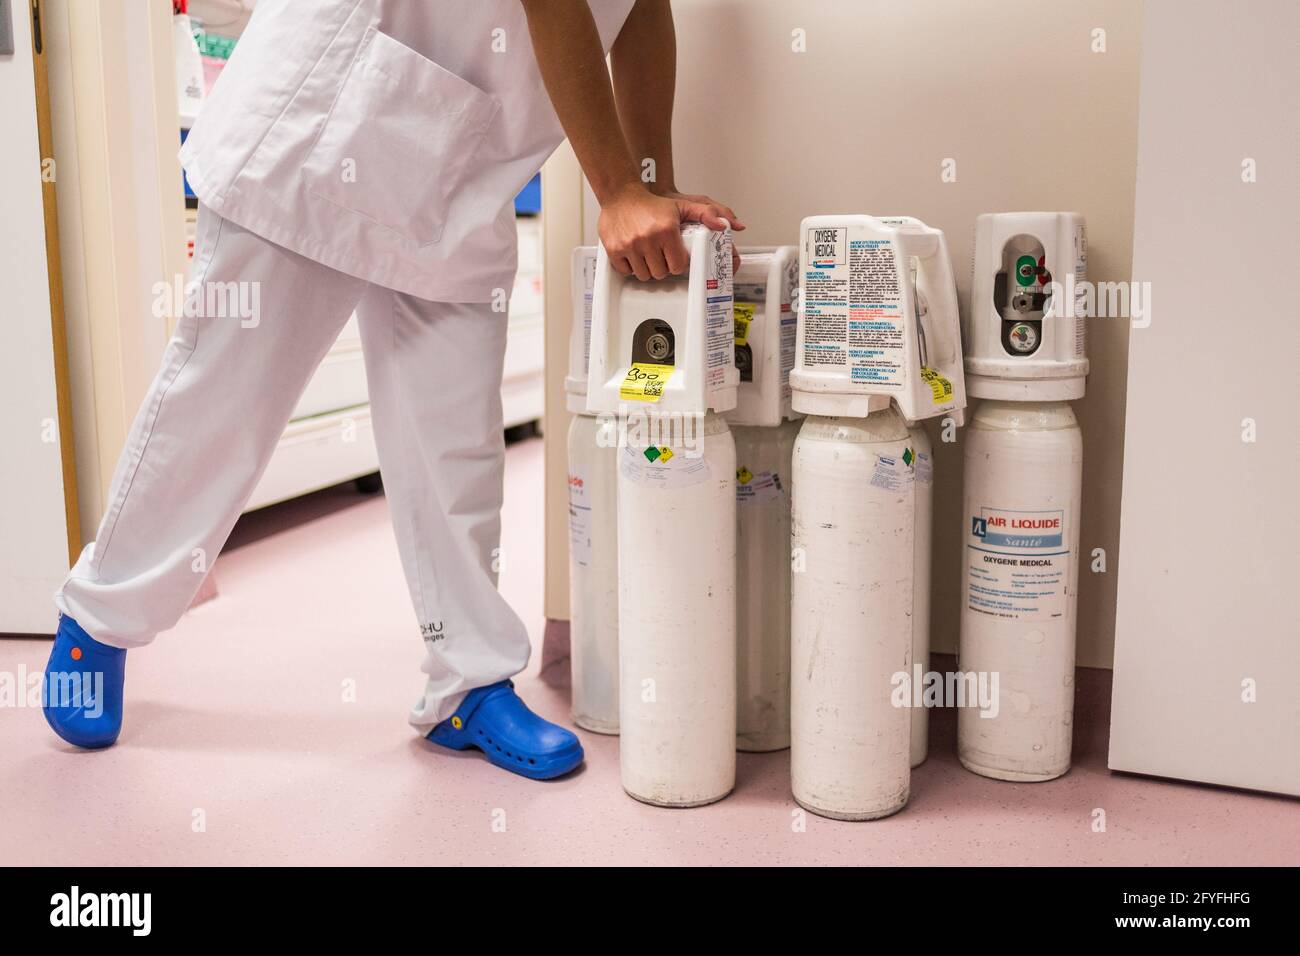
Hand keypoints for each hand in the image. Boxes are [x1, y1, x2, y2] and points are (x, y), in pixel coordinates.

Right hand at [598, 183, 745, 279]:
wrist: (621, 195)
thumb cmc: (652, 204)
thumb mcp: (683, 206)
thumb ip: (708, 214)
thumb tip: (727, 226)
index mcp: (666, 230)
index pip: (678, 266)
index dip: (677, 263)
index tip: (674, 257)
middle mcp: (647, 238)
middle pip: (661, 273)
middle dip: (663, 268)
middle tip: (660, 257)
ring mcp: (629, 245)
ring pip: (644, 276)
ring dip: (647, 270)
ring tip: (648, 257)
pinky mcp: (614, 249)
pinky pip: (626, 271)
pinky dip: (630, 268)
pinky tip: (634, 257)